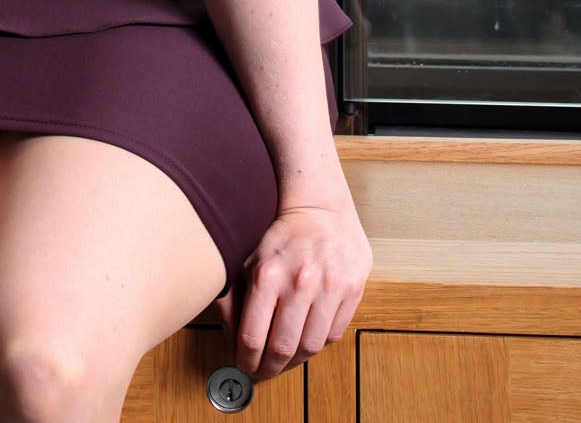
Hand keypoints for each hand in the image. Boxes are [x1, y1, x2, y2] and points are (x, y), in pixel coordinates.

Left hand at [214, 196, 371, 380]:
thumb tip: (229, 335)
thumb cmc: (280, 234)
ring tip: (284, 359)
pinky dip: (318, 344)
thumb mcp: (247, 258)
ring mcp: (329, 286)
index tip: (243, 365)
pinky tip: (305, 337)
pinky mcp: (352, 289)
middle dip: (268, 368)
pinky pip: (333, 335)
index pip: (252, 337)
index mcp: (267, 274)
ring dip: (294, 362)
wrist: (320, 208)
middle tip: (262, 372)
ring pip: (310, 347)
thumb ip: (233, 295)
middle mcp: (299, 282)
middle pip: (281, 348)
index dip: (245, 360)